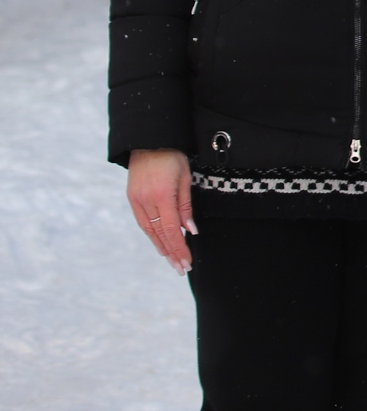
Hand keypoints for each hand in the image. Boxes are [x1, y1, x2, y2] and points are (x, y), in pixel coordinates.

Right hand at [126, 148, 194, 271]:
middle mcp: (145, 201)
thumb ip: (186, 206)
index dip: (179, 249)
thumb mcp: (185, 179)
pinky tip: (160, 243)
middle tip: (182, 268)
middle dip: (171, 253)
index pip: (171, 230)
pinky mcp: (132, 198)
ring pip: (149, 231)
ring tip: (172, 260)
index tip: (187, 262)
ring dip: (161, 247)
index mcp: (161, 196)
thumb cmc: (172, 158)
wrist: (148, 141)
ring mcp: (136, 200)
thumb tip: (190, 231)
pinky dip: (152, 235)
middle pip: (159, 234)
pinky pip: (143, 222)